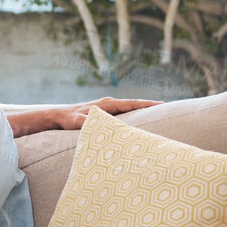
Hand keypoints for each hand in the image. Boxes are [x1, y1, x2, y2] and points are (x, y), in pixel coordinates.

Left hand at [46, 97, 160, 130]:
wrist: (59, 116)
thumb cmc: (68, 119)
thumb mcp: (77, 122)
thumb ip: (86, 122)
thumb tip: (95, 123)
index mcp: (106, 104)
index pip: (130, 104)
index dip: (145, 104)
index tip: (160, 104)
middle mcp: (109, 103)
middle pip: (134, 104)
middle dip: (149, 105)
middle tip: (167, 107)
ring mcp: (108, 106)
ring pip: (129, 107)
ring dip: (142, 109)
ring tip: (159, 112)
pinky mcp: (105, 111)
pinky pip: (123, 112)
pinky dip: (133, 113)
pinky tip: (140, 118)